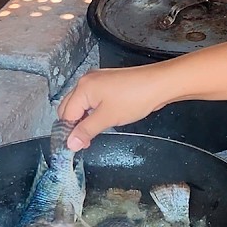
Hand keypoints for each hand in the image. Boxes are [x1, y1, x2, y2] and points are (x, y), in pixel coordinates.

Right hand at [57, 64, 176, 150]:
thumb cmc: (135, 98)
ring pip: (81, 103)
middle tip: (85, 140)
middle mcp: (86, 81)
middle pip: (69, 107)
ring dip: (84, 118)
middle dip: (74, 124)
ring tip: (95, 130)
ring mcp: (97, 80)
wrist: (159, 84)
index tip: (77, 146)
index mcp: (83, 87)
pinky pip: (92, 99)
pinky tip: (102, 119)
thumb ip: (86, 131)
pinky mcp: (107, 83)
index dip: (70, 132)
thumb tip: (70, 143)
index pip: (66, 114)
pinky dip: (93, 110)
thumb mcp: (107, 118)